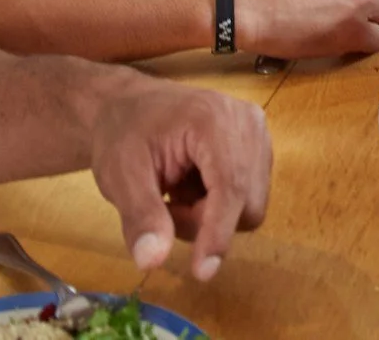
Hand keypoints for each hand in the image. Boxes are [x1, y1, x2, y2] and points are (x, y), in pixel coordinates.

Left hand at [89, 79, 271, 280]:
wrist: (130, 106)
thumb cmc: (123, 134)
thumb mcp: (119, 175)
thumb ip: (140, 217)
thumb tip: (152, 261)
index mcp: (213, 119)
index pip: (231, 186)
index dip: (218, 232)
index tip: (201, 272)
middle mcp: (248, 123)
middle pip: (247, 202)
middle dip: (206, 221)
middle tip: (166, 207)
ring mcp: (258, 133)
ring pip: (250, 205)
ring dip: (211, 216)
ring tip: (176, 194)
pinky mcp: (259, 147)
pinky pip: (249, 197)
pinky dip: (219, 206)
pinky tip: (192, 187)